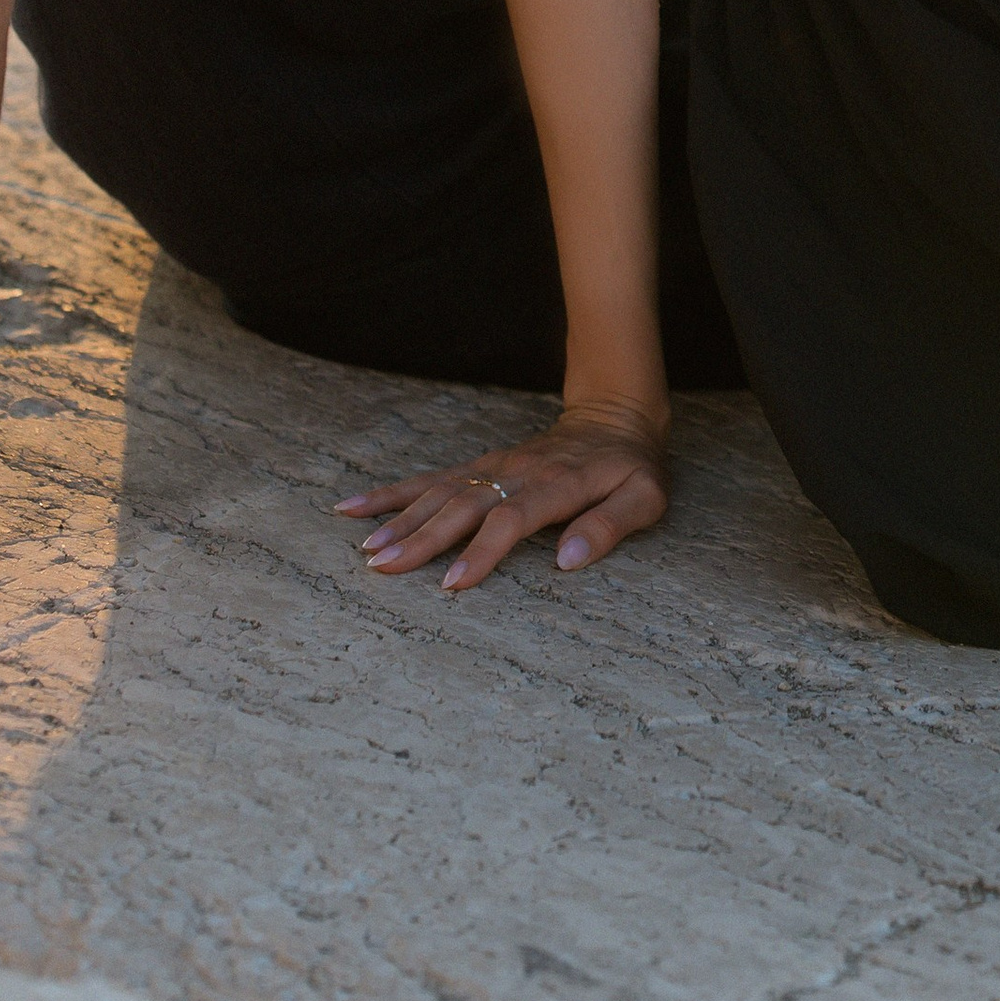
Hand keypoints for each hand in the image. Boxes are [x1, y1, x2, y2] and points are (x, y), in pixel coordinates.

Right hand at [336, 399, 670, 594]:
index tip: (452, 584)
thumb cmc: (632, 468)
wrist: (615, 416)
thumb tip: (568, 560)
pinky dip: (390, 492)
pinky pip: (430, 478)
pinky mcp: (478, 465)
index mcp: (556, 484)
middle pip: (462, 505)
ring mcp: (492, 466)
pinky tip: (353, 506)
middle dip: (421, 538)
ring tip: (365, 548)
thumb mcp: (645, 496)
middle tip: (384, 569)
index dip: (481, 550)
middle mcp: (516, 472)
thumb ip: (611, 525)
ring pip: (439, 491)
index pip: (511, 518)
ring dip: (399, 518)